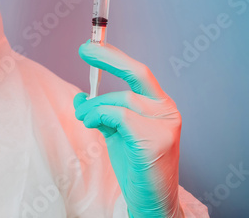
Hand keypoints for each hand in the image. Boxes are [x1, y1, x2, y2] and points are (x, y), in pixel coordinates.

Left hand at [73, 40, 183, 217]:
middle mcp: (168, 111)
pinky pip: (120, 115)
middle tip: (83, 49)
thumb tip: (81, 97)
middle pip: (136, 75)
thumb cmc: (135, 166)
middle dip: (108, 58)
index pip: (140, 73)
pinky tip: (92, 124)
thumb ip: (103, 112)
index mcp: (160, 106)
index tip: (92, 46)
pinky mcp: (157, 140)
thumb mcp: (115, 133)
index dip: (116, 56)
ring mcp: (166, 125)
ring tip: (82, 117)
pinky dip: (100, 115)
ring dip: (94, 106)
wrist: (150, 201)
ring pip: (121, 99)